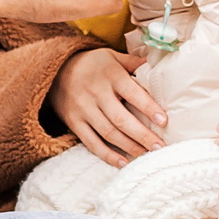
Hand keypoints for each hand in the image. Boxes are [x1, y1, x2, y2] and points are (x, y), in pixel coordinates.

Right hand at [49, 48, 166, 166]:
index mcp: (110, 75)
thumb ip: (133, 62)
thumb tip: (156, 65)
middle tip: (159, 147)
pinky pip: (91, 142)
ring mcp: (83, 109)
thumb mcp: (111, 56)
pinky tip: (123, 162)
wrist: (55, 69)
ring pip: (108, 133)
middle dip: (142, 135)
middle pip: (121, 119)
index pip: (132, 92)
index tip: (163, 121)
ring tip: (146, 155)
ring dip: (129, 146)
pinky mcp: (73, 122)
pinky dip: (107, 154)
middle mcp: (96, 93)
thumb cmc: (92, 64)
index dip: (148, 107)